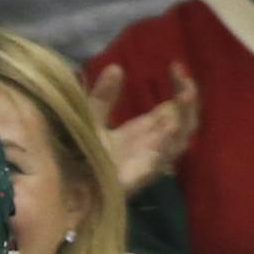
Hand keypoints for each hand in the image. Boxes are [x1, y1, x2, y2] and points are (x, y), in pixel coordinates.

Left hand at [88, 58, 200, 197]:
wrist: (65, 187)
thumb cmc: (79, 157)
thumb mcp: (91, 120)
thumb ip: (103, 98)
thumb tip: (115, 67)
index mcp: (144, 132)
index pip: (173, 107)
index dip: (180, 87)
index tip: (176, 66)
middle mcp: (152, 145)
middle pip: (185, 120)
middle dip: (188, 97)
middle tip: (183, 76)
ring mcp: (149, 160)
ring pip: (182, 138)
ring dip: (186, 116)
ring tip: (186, 93)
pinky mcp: (141, 175)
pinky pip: (163, 158)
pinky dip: (170, 141)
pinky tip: (172, 124)